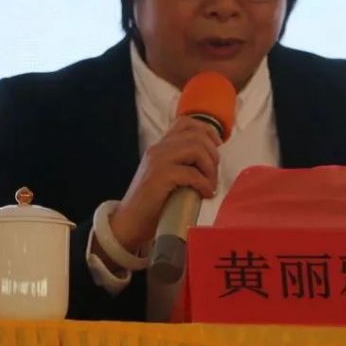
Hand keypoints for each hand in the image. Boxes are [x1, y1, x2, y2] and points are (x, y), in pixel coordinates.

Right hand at [109, 117, 221, 252]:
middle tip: (213, 175)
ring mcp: (158, 161)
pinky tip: (204, 194)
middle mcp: (158, 149)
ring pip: (196, 149)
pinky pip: (192, 173)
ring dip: (209, 168)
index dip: (207, 131)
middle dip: (212, 154)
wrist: (128, 222)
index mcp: (160, 146)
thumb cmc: (152, 203)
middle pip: (196, 136)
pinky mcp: (159, 177)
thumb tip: (211, 162)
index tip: (217, 147)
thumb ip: (182, 164)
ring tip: (209, 185)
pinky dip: (204, 183)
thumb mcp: (167, 176)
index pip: (185, 123)